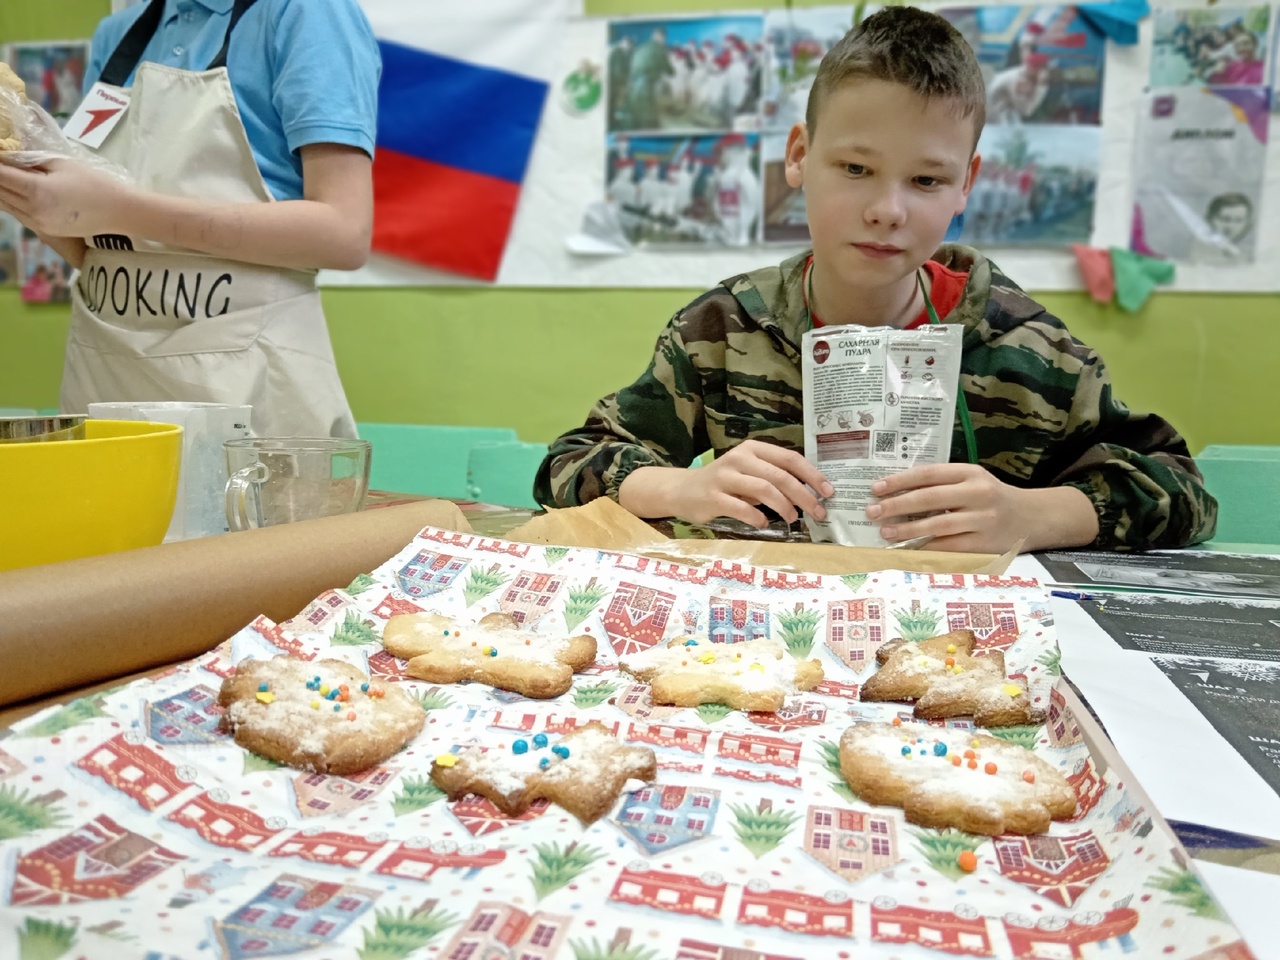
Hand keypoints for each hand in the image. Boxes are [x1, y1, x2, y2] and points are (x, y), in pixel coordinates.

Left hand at [0, 160, 132, 238]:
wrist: (120, 211)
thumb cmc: (95, 183)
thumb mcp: (62, 164)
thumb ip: (32, 161)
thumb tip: (10, 157)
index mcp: (36, 191)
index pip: (0, 175)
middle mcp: (33, 210)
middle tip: (2, 166)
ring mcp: (38, 223)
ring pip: (6, 205)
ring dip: (1, 191)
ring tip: (6, 179)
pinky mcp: (46, 230)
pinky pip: (19, 214)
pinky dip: (12, 202)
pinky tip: (15, 192)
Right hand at [620, 439, 833, 526]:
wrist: (681, 490)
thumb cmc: (723, 483)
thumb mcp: (748, 472)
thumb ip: (773, 478)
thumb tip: (809, 493)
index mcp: (753, 449)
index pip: (789, 458)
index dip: (812, 475)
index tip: (828, 491)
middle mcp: (739, 459)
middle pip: (779, 476)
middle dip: (803, 495)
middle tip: (818, 512)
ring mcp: (724, 477)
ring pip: (763, 489)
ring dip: (784, 507)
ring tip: (793, 519)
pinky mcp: (712, 497)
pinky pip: (741, 508)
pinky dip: (757, 518)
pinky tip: (764, 524)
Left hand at [866, 463, 1098, 553]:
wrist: (1030, 518)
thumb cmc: (990, 497)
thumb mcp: (971, 480)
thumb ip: (941, 483)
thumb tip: (895, 491)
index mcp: (970, 473)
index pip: (929, 474)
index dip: (900, 481)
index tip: (876, 488)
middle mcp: (977, 493)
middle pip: (930, 498)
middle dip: (897, 505)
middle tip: (873, 511)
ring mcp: (982, 520)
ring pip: (938, 525)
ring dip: (908, 530)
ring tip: (886, 532)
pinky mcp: (984, 543)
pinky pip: (949, 547)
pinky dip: (926, 548)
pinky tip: (908, 549)